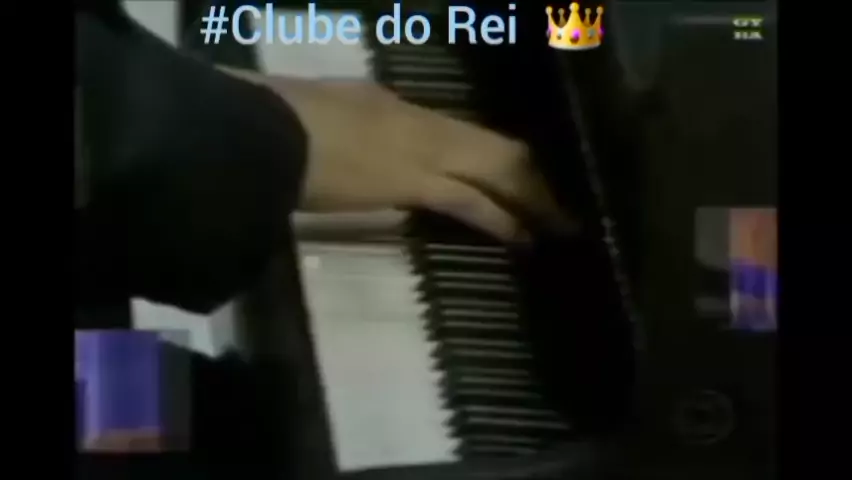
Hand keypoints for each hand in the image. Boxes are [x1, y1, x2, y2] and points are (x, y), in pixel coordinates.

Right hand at [222, 69, 574, 241]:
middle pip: (493, 148)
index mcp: (392, 105)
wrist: (257, 132)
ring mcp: (418, 149)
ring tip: (553, 224)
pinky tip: (522, 238)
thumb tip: (351, 146)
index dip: (491, 156)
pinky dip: (501, 219)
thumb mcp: (317, 116)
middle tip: (555, 206)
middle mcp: (417, 123)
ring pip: (495, 169)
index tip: (511, 177)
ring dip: (528, 199)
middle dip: (528, 178)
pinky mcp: (410, 183)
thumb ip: (345, 129)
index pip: (459, 133)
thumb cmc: (273, 120)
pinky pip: (470, 202)